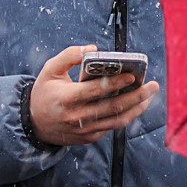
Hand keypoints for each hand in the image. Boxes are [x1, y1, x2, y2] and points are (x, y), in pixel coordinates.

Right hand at [28, 45, 158, 145]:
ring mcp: (85, 129)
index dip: (116, 83)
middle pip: (113, 107)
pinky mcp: (90, 137)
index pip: (96, 90)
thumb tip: (92, 48)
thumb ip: (69, 56)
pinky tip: (138, 105)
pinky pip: (113, 126)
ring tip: (150, 95)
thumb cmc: (45, 92)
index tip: (133, 75)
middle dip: (136, 95)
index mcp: (66, 98)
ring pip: (117, 120)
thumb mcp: (49, 70)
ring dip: (138, 108)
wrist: (34, 124)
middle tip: (153, 85)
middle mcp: (77, 116)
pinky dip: (128, 116)